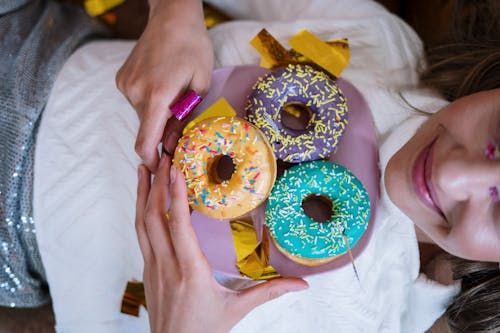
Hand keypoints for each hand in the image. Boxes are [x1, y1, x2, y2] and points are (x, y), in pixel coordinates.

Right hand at [117, 0, 213, 170]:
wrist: (172, 17)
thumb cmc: (193, 48)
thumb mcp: (199, 86)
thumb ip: (184, 118)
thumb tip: (172, 144)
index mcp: (156, 97)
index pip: (145, 142)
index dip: (152, 161)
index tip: (162, 168)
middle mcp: (135, 92)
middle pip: (146, 129)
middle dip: (162, 133)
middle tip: (181, 123)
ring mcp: (125, 84)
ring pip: (142, 115)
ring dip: (157, 115)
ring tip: (174, 93)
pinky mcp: (122, 79)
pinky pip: (136, 101)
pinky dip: (150, 102)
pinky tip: (162, 84)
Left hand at [136, 155, 308, 332]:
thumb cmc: (205, 330)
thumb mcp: (238, 309)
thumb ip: (270, 292)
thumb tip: (302, 284)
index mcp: (191, 270)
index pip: (179, 225)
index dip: (175, 194)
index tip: (175, 169)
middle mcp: (167, 264)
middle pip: (154, 217)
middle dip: (156, 184)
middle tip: (160, 157)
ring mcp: (153, 266)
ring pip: (142, 223)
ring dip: (142, 193)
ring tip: (145, 168)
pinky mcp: (148, 269)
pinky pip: (142, 234)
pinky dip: (142, 210)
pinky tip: (145, 198)